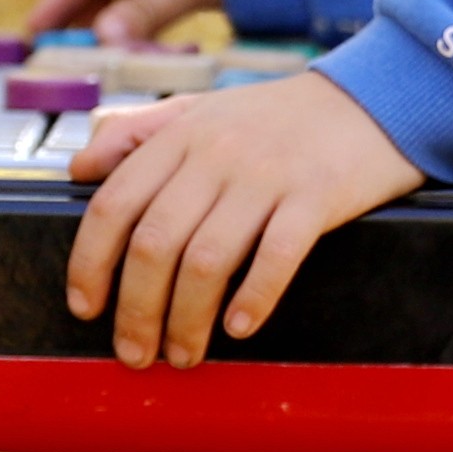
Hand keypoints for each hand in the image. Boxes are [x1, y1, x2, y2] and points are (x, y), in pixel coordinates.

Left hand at [66, 72, 419, 366]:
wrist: (373, 96)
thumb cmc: (279, 115)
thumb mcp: (200, 108)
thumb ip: (136, 132)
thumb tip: (79, 168)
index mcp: (180, 135)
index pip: (114, 204)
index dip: (89, 263)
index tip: (85, 307)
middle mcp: (216, 153)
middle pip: (155, 243)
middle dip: (136, 310)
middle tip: (135, 354)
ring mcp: (267, 174)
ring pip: (207, 259)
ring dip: (187, 320)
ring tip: (184, 355)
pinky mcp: (317, 196)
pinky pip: (277, 255)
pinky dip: (254, 298)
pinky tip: (240, 328)